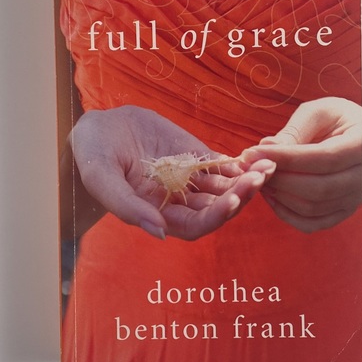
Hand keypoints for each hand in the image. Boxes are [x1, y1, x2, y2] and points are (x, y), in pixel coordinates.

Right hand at [67, 106, 273, 240]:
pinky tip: (255, 156)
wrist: (100, 128)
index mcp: (157, 214)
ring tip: (268, 166)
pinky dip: (240, 163)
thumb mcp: (100, 177)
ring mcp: (190, 180)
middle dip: (241, 196)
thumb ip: (125, 206)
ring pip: (225, 187)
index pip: (195, 226)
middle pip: (217, 208)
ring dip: (247, 179)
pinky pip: (223, 165)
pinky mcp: (196, 158)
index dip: (215, 217)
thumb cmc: (93, 154)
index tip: (232, 200)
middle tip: (260, 178)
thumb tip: (158, 233)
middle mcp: (179, 201)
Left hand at [242, 97, 361, 232]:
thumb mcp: (320, 113)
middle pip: (319, 188)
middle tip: (252, 167)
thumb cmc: (339, 119)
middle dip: (279, 179)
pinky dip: (287, 213)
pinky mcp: (344, 212)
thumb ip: (293, 131)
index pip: (324, 158)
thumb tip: (265, 148)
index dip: (285, 158)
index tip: (252, 152)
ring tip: (261, 177)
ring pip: (313, 209)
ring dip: (280, 196)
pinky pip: (313, 223)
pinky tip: (272, 195)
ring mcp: (357, 199)